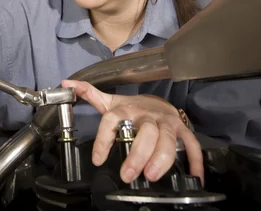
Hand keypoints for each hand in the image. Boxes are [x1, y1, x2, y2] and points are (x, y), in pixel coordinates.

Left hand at [62, 80, 202, 184]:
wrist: (159, 102)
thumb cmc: (133, 107)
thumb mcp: (111, 102)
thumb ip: (89, 94)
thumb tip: (66, 84)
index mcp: (127, 110)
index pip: (113, 120)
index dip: (104, 139)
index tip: (98, 159)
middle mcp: (147, 116)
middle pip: (145, 133)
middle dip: (137, 155)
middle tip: (128, 175)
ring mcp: (166, 123)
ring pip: (168, 139)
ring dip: (161, 158)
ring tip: (151, 175)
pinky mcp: (182, 131)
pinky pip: (192, 145)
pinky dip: (194, 160)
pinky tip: (194, 176)